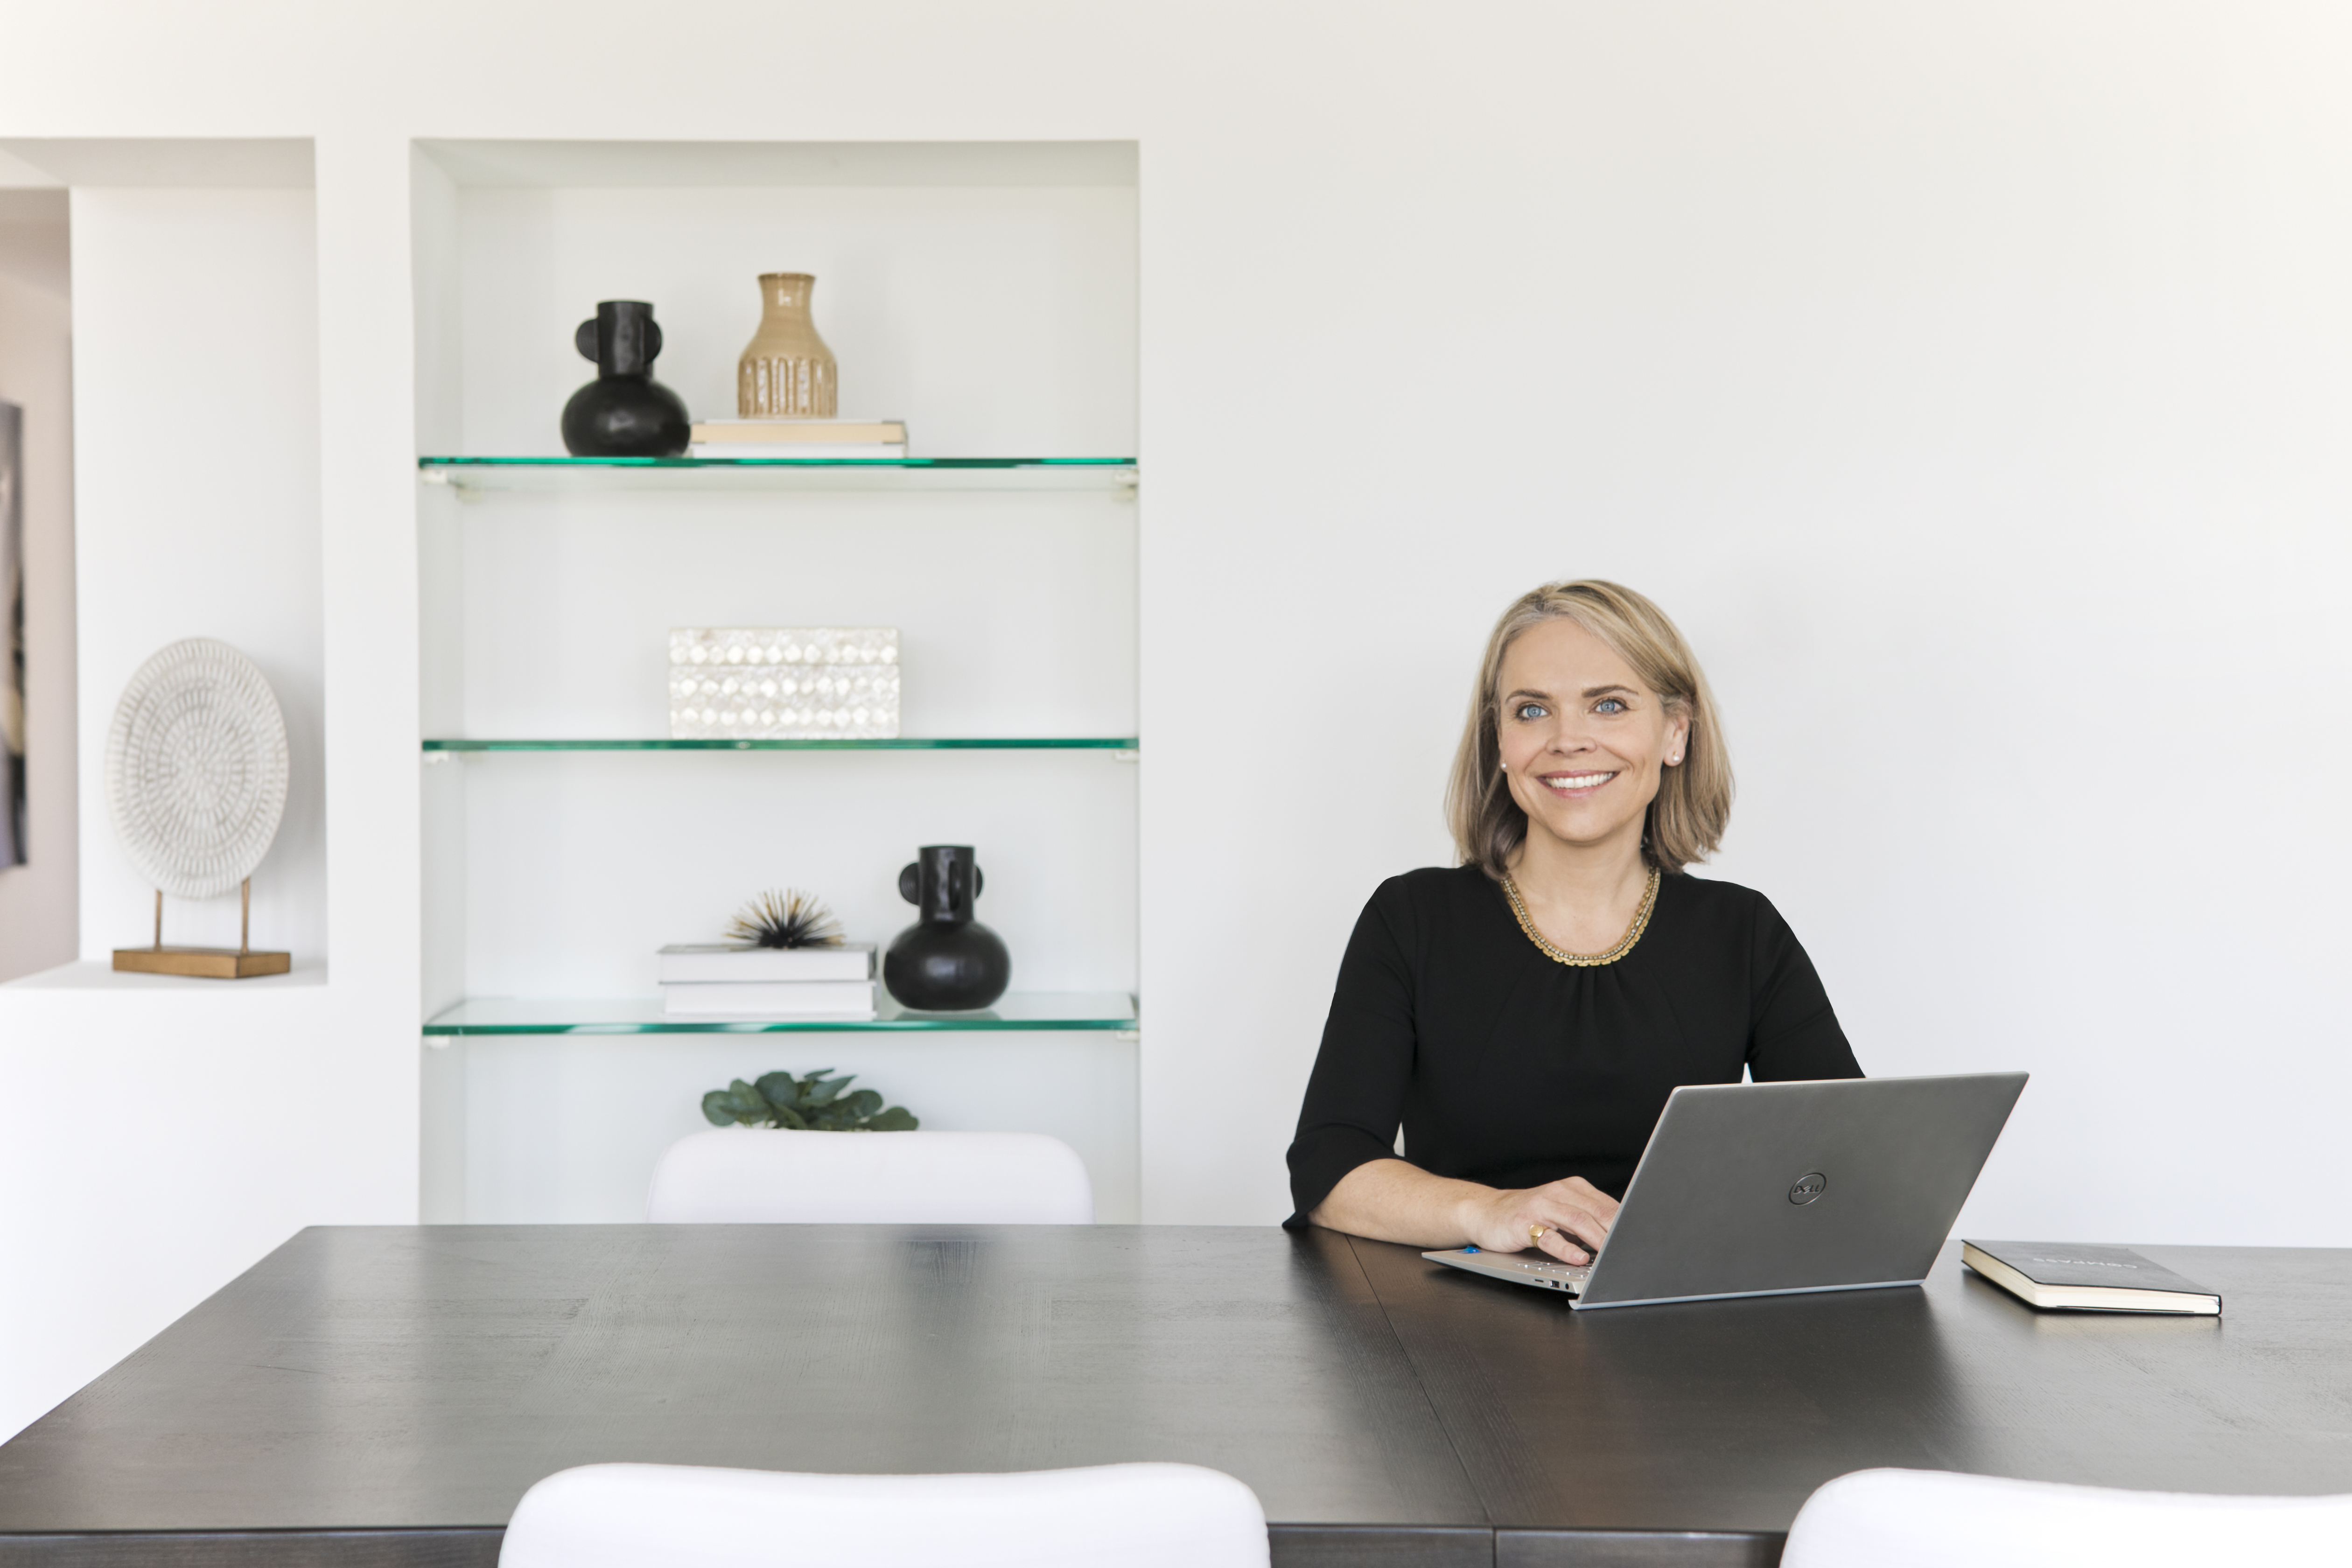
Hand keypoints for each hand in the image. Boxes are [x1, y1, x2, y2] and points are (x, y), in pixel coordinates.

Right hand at [1459, 1176, 1619, 1265]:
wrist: (1486, 1212)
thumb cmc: (1529, 1216)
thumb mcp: (1561, 1212)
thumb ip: (1587, 1220)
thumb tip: (1619, 1238)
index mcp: (1573, 1188)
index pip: (1607, 1205)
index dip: (1625, 1223)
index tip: (1640, 1239)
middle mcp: (1558, 1192)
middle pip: (1596, 1211)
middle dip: (1616, 1231)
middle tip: (1630, 1249)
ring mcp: (1541, 1206)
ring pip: (1576, 1220)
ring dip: (1596, 1239)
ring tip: (1610, 1254)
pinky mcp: (1524, 1223)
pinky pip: (1549, 1236)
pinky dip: (1566, 1249)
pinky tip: (1578, 1258)